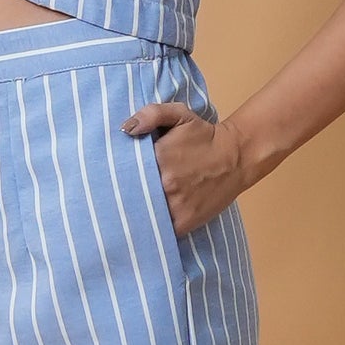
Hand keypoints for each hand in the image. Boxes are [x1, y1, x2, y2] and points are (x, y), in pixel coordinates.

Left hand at [121, 99, 251, 236]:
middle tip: (110, 198)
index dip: (113, 176)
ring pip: (143, 215)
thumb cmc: (204, 135)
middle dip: (120, 196)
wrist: (237, 157)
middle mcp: (165, 184)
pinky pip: (159, 230)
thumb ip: (150, 114)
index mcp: (159, 158)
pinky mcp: (184, 223)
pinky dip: (152, 228)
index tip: (107, 178)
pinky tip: (146, 223)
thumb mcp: (179, 114)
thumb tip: (126, 130)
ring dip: (134, 214)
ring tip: (124, 213)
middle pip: (129, 195)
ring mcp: (175, 206)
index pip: (123, 171)